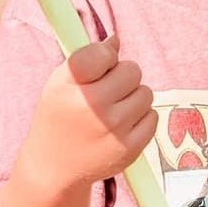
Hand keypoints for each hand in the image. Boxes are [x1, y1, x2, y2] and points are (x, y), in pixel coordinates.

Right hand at [27, 36, 156, 190]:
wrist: (55, 167)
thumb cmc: (59, 117)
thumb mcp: (59, 83)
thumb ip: (87, 56)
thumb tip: (116, 40)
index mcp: (71, 86)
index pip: (103, 53)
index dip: (104, 55)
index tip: (98, 66)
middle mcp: (94, 107)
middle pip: (132, 70)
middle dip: (122, 76)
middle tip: (105, 91)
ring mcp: (115, 129)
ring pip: (146, 93)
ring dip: (132, 98)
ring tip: (111, 111)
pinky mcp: (130, 148)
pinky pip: (152, 116)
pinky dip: (140, 119)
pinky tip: (120, 126)